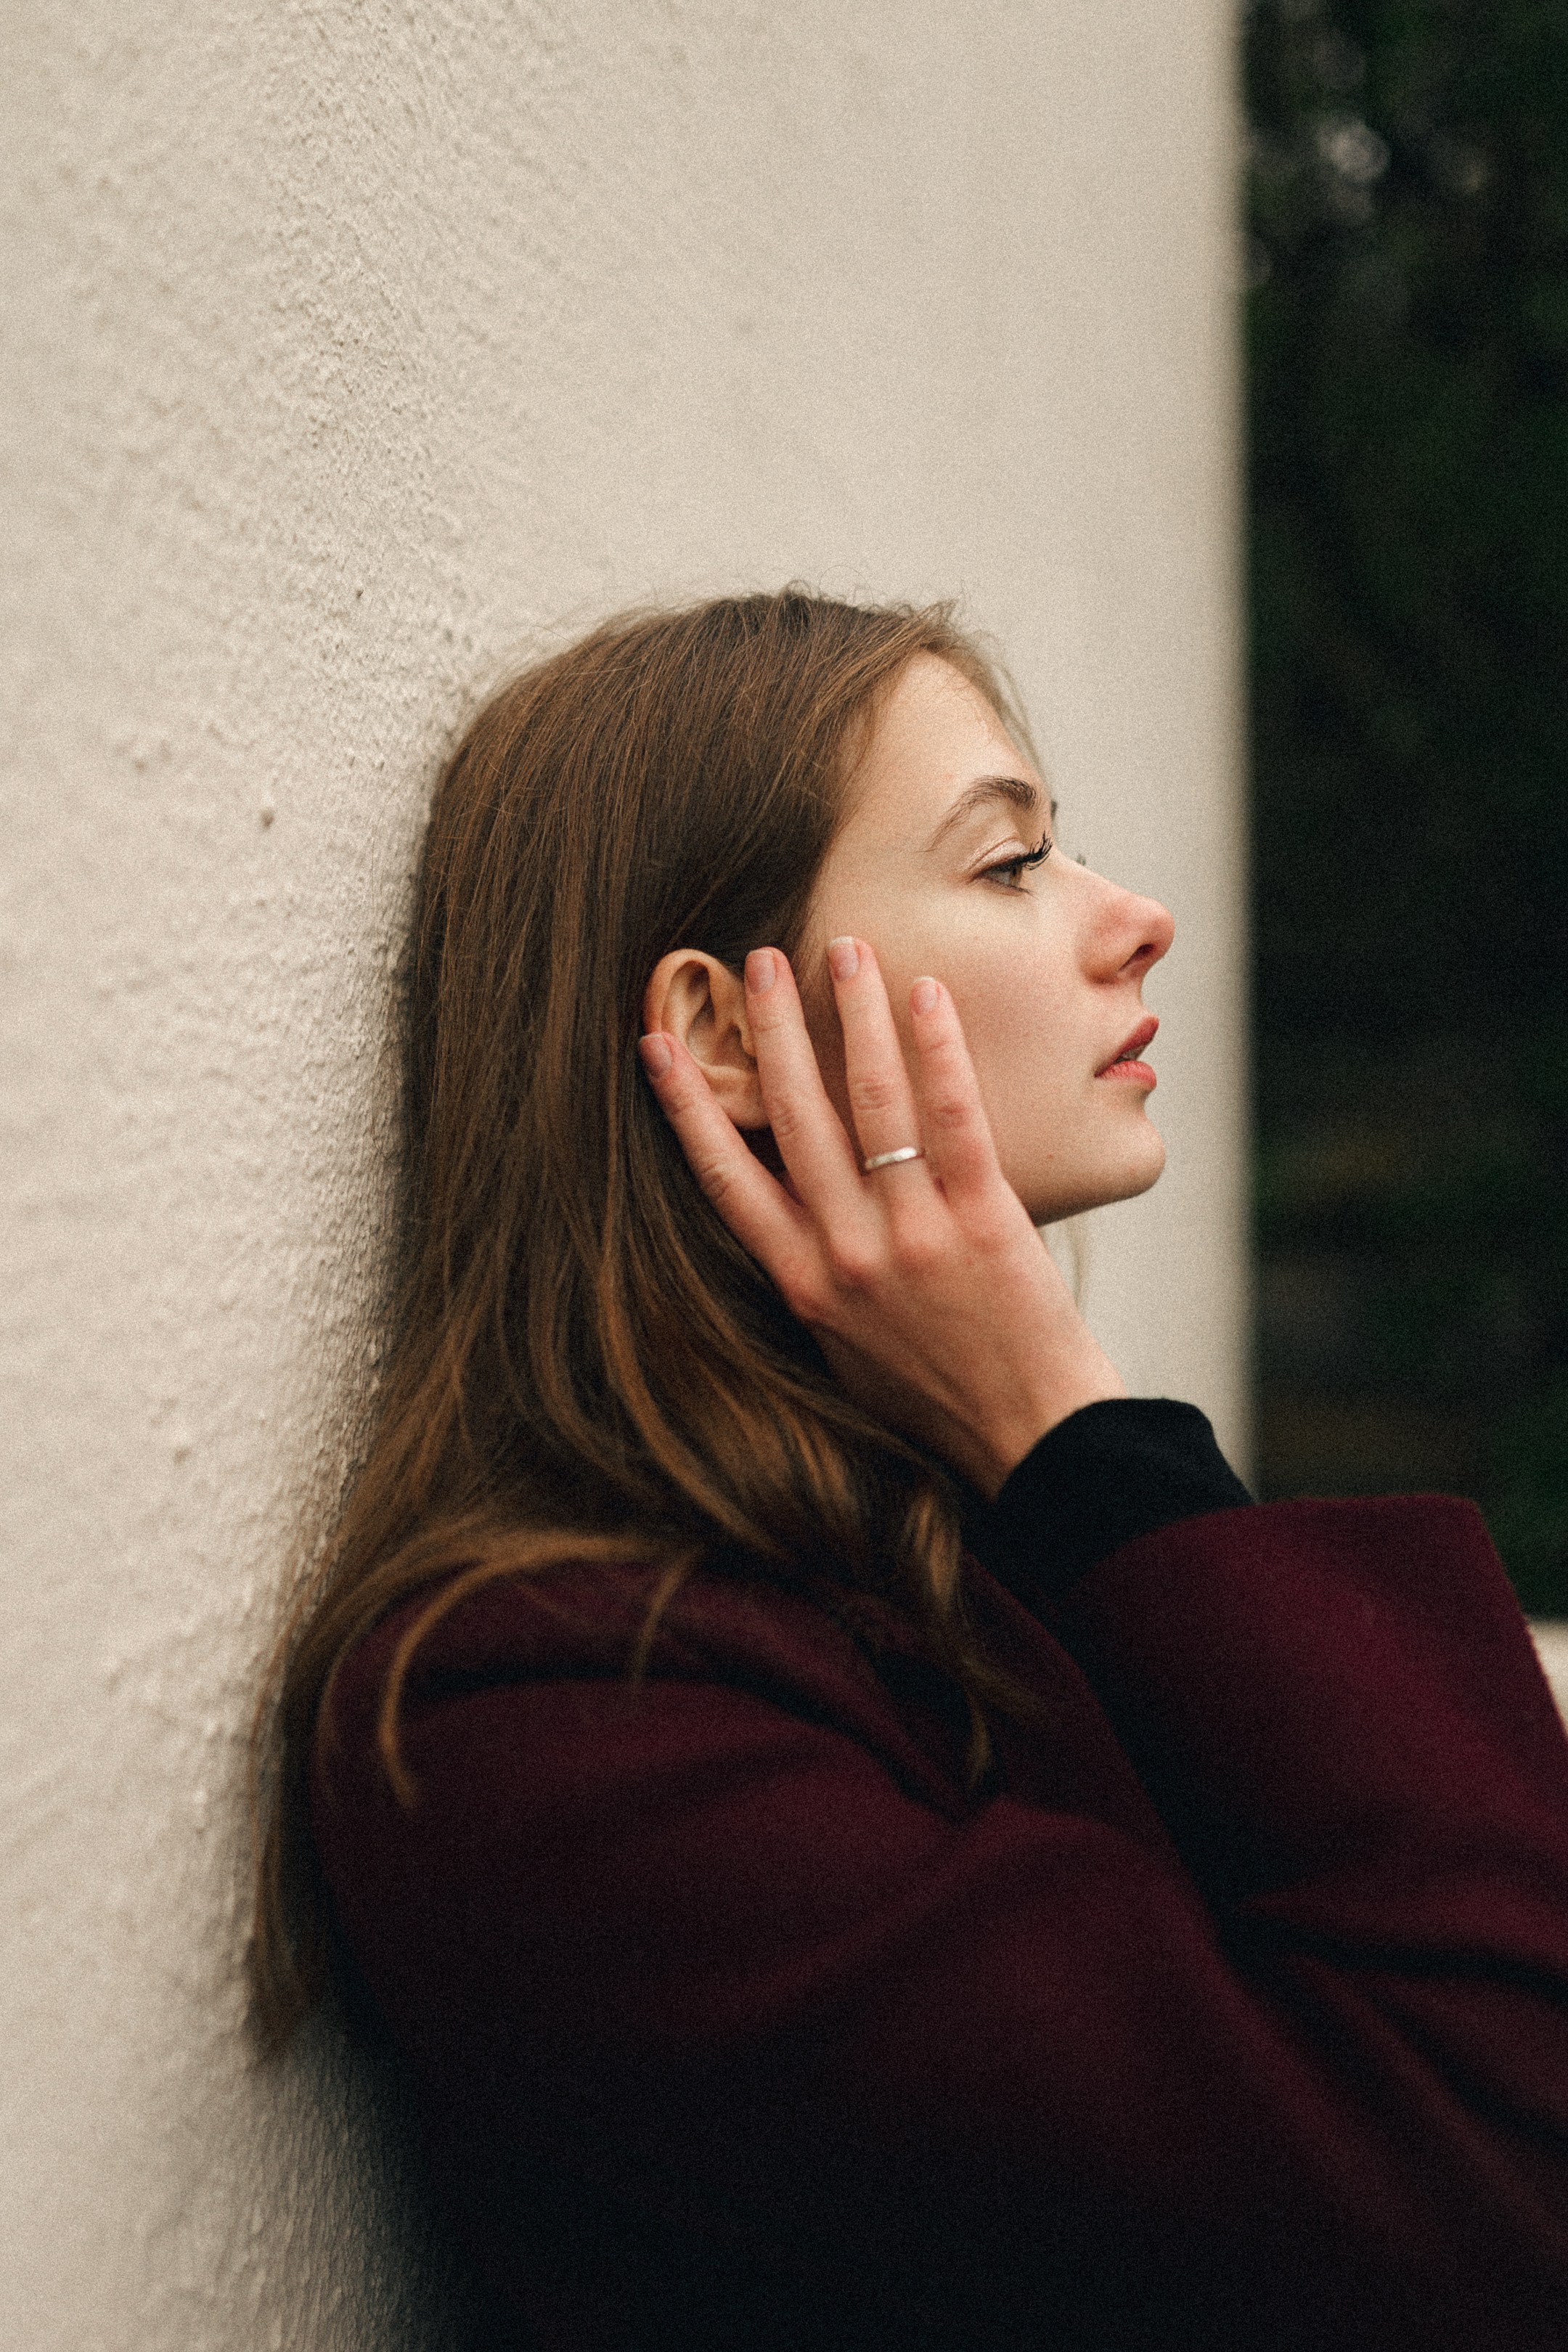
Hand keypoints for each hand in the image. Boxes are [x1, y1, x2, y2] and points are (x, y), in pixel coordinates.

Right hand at [638, 937, 1124, 1498]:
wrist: (1029, 1437)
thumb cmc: (936, 1393)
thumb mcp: (845, 1346)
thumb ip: (815, 1275)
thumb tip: (791, 1210)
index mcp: (803, 1283)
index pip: (725, 1177)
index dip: (687, 1105)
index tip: (657, 1044)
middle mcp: (846, 1253)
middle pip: (793, 1117)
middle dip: (769, 1029)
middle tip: (756, 960)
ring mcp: (913, 1233)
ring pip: (869, 1101)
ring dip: (851, 1015)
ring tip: (843, 950)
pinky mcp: (983, 1218)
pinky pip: (953, 1116)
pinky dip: (936, 1049)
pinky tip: (926, 994)